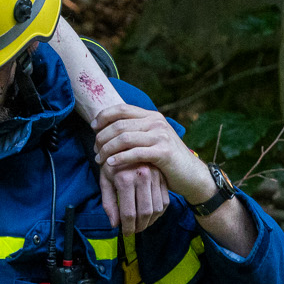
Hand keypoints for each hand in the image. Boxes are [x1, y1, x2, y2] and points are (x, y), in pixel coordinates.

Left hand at [91, 103, 211, 205]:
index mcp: (152, 116)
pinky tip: (110, 164)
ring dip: (107, 149)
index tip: (93, 127)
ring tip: (99, 159)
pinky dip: (119, 158)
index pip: (122, 109)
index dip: (104, 116)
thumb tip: (108, 128)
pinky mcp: (163, 152)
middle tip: (95, 150)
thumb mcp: (151, 139)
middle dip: (102, 137)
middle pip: (119, 125)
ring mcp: (161, 136)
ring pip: (124, 138)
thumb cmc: (166, 159)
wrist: (190, 174)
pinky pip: (135, 153)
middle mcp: (156, 122)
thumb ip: (136, 131)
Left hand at [98, 163, 166, 234]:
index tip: (125, 233)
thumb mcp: (105, 181)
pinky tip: (150, 216)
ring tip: (141, 226)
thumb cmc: (112, 164)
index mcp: (125, 178)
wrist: (126, 144)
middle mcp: (142, 176)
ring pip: (157, 208)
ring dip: (150, 222)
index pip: (128, 213)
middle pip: (145, 212)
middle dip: (139, 227)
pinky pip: (165, 200)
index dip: (127, 227)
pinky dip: (159, 213)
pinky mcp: (163, 176)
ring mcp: (155, 175)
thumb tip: (115, 225)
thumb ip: (109, 203)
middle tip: (134, 231)